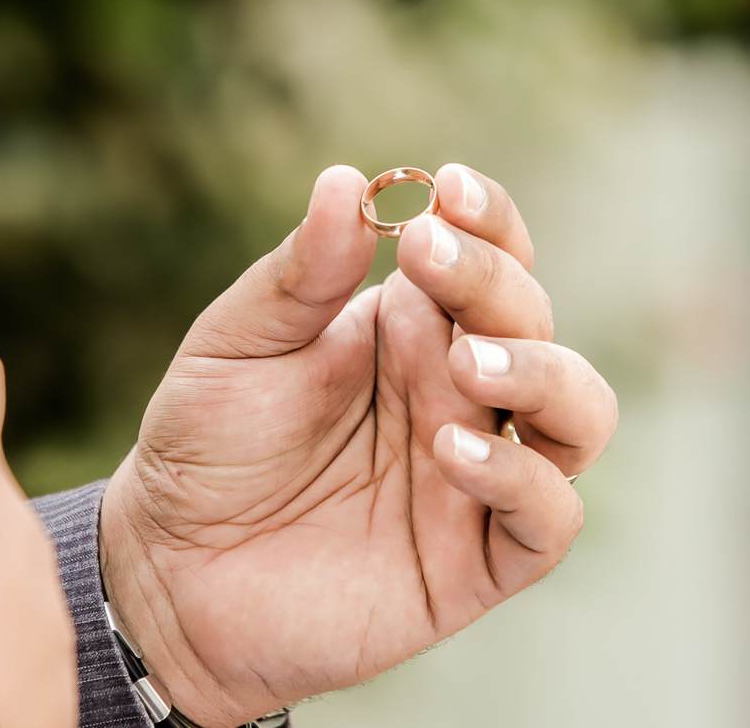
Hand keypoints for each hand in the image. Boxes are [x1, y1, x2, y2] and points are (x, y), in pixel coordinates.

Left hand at [100, 164, 616, 726]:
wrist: (172, 570)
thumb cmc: (202, 448)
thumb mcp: (234, 347)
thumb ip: (297, 276)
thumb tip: (347, 180)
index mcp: (404, 331)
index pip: (486, 258)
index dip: (488, 220)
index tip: (449, 188)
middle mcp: (452, 393)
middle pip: (531, 319)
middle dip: (494, 280)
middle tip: (428, 258)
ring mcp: (471, 475)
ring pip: (578, 410)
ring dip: (540, 372)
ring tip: (464, 361)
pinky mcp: (473, 560)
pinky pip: (548, 516)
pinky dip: (522, 479)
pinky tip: (448, 452)